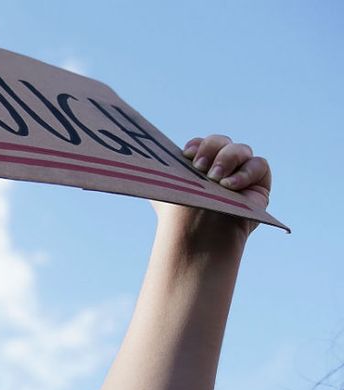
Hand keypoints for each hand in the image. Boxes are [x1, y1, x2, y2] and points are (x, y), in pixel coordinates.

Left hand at [151, 134, 271, 240]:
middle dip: (211, 148)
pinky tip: (231, 186)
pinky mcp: (259, 184)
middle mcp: (219, 168)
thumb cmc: (178, 216)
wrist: (197, 237)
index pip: (202, 144)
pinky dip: (246, 172)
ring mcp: (240, 174)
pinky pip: (259, 164)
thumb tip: (139, 155)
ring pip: (241, 150)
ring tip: (216, 179)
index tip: (186, 154)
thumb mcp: (161, 189)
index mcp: (198, 167)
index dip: (197, 145)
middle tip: (199, 167)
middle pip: (222, 141)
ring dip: (228, 158)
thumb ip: (155, 170)